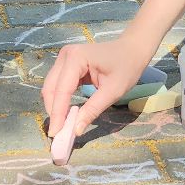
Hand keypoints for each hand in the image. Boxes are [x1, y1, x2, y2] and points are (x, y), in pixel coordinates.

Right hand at [39, 36, 156, 161]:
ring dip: (55, 107)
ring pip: (52, 88)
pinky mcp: (66, 65)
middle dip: (54, 111)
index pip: (62, 90)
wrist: (132, 50)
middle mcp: (66, 55)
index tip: (55, 134)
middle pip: (52, 88)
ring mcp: (64, 59)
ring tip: (61, 126)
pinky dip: (60, 101)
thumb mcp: (113, 91)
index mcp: (76, 58)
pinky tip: (66, 114)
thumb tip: (75, 130)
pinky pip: (58, 86)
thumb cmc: (126, 67)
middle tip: (58, 133)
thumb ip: (93, 110)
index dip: (58, 113)